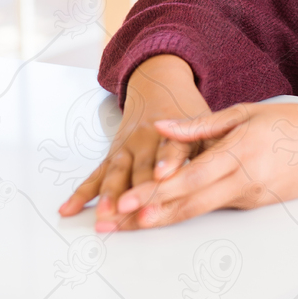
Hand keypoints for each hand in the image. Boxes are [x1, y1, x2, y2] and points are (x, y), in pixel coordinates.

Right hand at [58, 54, 209, 231]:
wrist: (159, 81)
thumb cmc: (189, 109)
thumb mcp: (206, 120)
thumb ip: (212, 143)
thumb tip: (228, 164)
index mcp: (174, 129)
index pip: (172, 148)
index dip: (168, 162)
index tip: (164, 176)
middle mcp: (147, 138)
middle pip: (140, 168)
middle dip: (134, 192)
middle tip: (128, 214)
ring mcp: (127, 146)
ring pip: (116, 172)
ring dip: (108, 195)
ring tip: (103, 217)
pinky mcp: (114, 153)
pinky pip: (97, 174)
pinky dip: (83, 191)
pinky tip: (69, 208)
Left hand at [111, 99, 297, 228]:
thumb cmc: (297, 122)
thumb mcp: (248, 112)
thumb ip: (201, 125)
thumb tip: (162, 127)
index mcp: (242, 151)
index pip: (191, 178)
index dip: (156, 192)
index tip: (126, 202)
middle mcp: (246, 180)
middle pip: (188, 204)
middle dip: (147, 216)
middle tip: (113, 224)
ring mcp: (253, 197)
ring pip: (200, 211)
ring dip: (163, 218)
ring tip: (129, 224)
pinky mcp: (258, 205)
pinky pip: (219, 205)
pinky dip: (190, 209)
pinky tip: (165, 211)